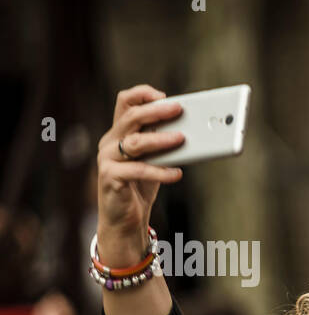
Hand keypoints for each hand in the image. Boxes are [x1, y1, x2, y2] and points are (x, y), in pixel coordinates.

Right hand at [96, 85, 183, 265]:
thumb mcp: (155, 160)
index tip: (163, 95)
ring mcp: (108, 159)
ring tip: (182, 139)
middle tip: (179, 109)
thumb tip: (194, 131)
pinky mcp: (110, 178)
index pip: (125, 103)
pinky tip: (177, 173)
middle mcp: (110, 141)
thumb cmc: (142, 186)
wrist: (124, 220)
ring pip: (135, 141)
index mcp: (120, 132)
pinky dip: (160, 171)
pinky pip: (137, 170)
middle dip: (156, 111)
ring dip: (160, 139)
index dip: (142, 94)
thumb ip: (166, 144)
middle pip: (131, 117)